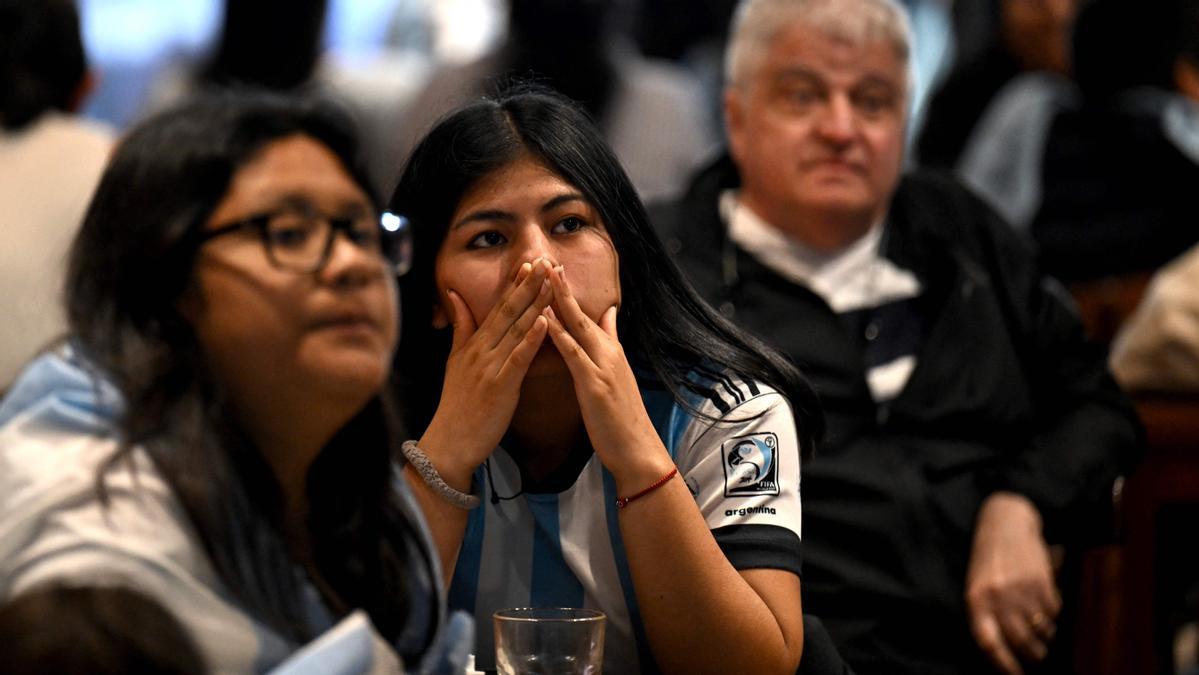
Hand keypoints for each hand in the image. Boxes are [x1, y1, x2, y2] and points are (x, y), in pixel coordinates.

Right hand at [419, 258, 553, 487]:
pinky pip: (518, 357)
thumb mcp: (454, 361)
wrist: (450, 442)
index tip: (531, 263)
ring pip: (516, 329)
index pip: (498, 307)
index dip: (515, 284)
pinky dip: (532, 338)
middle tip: (546, 260)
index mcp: (474, 344)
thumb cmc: (457, 405)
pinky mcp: (500, 385)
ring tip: (551, 281)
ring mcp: (490, 366)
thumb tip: (455, 296)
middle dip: (529, 285)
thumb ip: (460, 328)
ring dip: (535, 303)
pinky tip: (546, 321)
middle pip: (508, 311)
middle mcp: (481, 349)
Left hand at [542, 264, 673, 490]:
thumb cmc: (622, 419)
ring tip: (543, 277)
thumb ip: (611, 343)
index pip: (589, 315)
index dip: (571, 292)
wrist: (638, 450)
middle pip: (582, 313)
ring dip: (559, 301)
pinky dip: (559, 334)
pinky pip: (574, 354)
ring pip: (578, 327)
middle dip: (562, 286)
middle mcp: (609, 353)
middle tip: (546, 259)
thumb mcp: (618, 375)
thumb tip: (609, 315)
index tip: (555, 267)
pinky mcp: (595, 383)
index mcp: (611, 352)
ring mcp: (603, 366)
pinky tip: (545, 320)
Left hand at [965, 492, 1061, 674]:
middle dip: (1033, 654)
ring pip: (1042, 630)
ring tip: (1043, 630)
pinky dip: (1054, 614)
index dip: (1004, 665)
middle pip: (1021, 642)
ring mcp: (1021, 590)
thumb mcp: (977, 584)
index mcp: (975, 600)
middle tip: (1037, 654)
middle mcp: (998, 597)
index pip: (989, 643)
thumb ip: (986, 613)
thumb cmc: (989, 559)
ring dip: (1046, 636)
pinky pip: (1054, 612)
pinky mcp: (1042, 582)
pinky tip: (1047, 604)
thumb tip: (1003, 648)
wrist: (1006, 521)